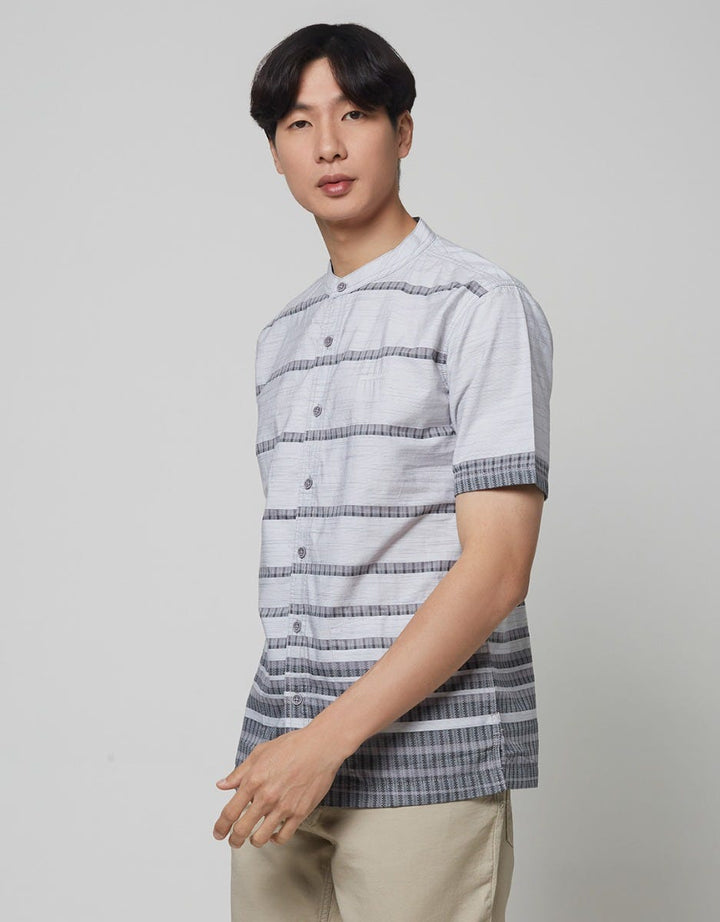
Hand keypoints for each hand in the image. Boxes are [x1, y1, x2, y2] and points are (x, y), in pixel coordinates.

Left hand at [213, 726, 345, 848]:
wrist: (320, 747)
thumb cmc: (293, 746)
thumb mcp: (260, 753)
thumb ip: (239, 772)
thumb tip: (222, 784)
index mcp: (253, 780)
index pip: (230, 812)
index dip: (221, 826)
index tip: (218, 832)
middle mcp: (266, 796)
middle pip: (242, 829)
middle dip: (234, 840)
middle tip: (233, 841)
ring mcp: (283, 806)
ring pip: (261, 838)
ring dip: (254, 841)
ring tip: (253, 839)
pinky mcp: (300, 812)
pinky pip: (283, 836)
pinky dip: (275, 839)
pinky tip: (274, 834)